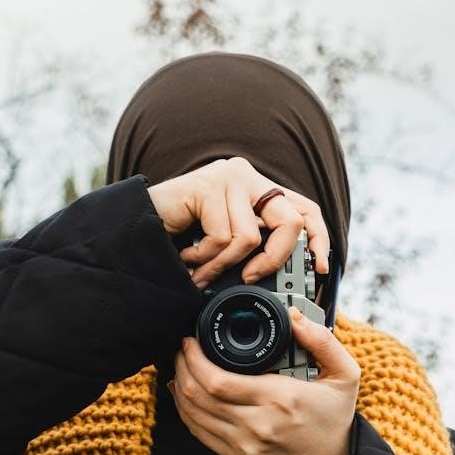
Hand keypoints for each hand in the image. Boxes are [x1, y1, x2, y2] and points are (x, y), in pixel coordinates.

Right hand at [146, 157, 329, 288]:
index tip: (319, 268)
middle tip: (249, 278)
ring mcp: (228, 177)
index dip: (319, 238)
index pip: (304, 209)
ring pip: (249, 238)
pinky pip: (222, 237)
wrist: (134, 229)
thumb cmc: (179, 239)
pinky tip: (186, 257)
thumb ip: (254, 246)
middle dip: (273, 259)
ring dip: (221, 265)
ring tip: (199, 270)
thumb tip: (287, 276)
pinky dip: (204, 259)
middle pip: (289, 221)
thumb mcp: (226, 242)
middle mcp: (247, 176)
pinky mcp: (207, 186)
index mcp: (257, 189)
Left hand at [169, 306, 359, 454]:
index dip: (194, 358)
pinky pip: (199, 432)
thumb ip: (323, 341)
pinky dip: (185, 411)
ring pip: (192, 414)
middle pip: (198, 395)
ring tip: (181, 368)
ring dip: (179, 387)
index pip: (218, 380)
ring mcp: (243, 445)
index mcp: (280, 399)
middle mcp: (257, 424)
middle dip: (182, 367)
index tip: (191, 341)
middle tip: (183, 350)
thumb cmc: (334, 422)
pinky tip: (184, 394)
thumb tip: (295, 317)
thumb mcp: (345, 376)